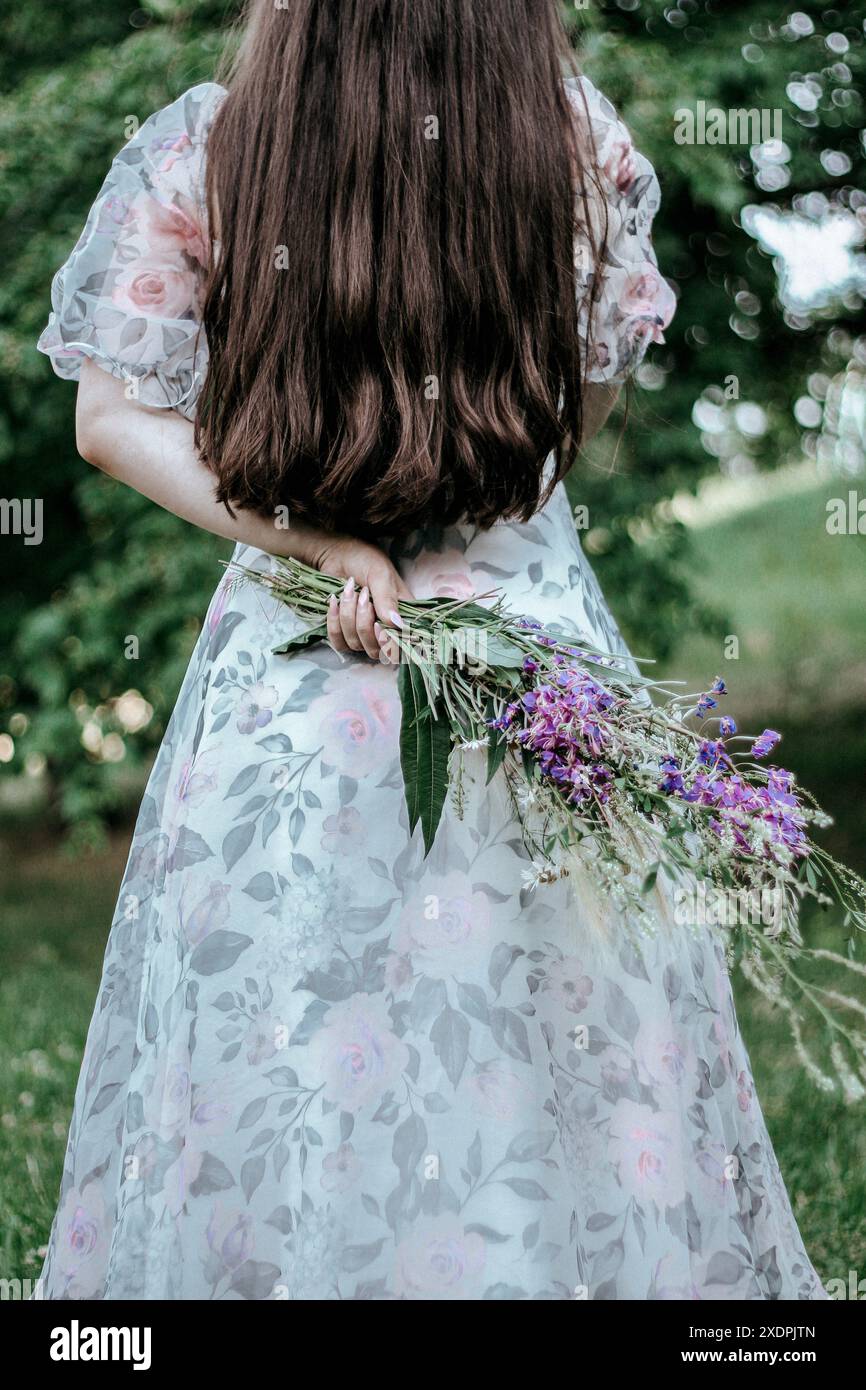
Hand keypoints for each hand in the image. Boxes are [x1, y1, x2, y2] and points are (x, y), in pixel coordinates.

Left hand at [313, 535, 413, 661]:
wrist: (337, 554)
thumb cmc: (364, 560)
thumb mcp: (379, 574)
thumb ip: (387, 599)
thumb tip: (397, 624)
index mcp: (402, 614)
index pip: (402, 642)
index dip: (391, 641)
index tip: (378, 623)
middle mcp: (385, 628)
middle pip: (377, 649)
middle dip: (364, 624)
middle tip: (362, 595)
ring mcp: (363, 632)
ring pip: (356, 644)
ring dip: (348, 618)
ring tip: (348, 592)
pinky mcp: (343, 632)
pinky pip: (338, 642)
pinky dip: (334, 623)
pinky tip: (334, 602)